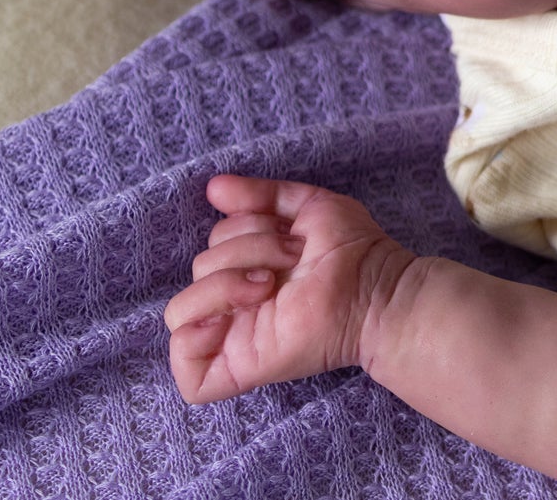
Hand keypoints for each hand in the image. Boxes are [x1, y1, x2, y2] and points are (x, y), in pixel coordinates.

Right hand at [164, 175, 416, 403]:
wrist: (377, 288)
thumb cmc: (351, 249)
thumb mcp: (305, 206)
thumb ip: (260, 195)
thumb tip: (214, 189)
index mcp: (247, 269)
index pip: (210, 244)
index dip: (241, 228)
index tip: (287, 235)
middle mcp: (235, 302)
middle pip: (198, 268)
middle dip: (245, 251)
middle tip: (291, 262)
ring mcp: (232, 337)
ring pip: (180, 308)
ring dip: (224, 285)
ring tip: (270, 285)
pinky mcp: (235, 368)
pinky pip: (183, 361)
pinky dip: (193, 335)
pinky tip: (231, 316)